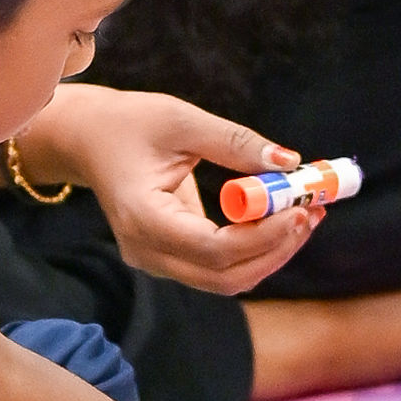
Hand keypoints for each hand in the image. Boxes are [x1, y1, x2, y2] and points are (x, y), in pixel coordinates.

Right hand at [25, 85, 326, 294]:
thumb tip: (289, 162)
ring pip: (226, 279)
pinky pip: (218, 266)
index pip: (214, 249)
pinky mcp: (168, 256)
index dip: (265, 237)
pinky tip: (280, 218)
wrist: (87, 139)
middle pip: (225, 277)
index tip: (301, 208)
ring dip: (271, 252)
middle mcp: (147, 251)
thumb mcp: (182, 120)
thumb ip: (235, 143)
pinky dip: (254, 249)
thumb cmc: (129, 124)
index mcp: (144, 218)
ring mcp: (155, 260)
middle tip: (313, 212)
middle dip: (276, 250)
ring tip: (305, 213)